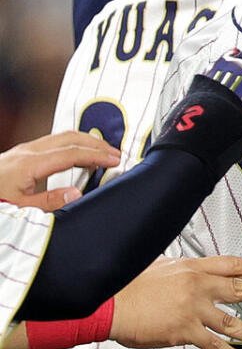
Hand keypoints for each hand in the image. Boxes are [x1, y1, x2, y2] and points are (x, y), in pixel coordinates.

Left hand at [0, 132, 119, 209]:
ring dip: (84, 143)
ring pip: (60, 137)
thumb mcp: (18, 210)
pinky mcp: (18, 155)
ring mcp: (21, 151)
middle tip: (115, 154)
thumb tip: (76, 192)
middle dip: (95, 144)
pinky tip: (76, 158)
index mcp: (29, 164)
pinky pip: (51, 143)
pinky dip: (71, 146)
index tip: (116, 161)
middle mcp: (26, 152)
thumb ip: (49, 201)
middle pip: (69, 138)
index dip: (97, 156)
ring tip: (101, 153)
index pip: (72, 153)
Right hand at [111, 256, 241, 348]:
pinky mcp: (185, 332)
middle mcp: (198, 286)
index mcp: (194, 267)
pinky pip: (215, 345)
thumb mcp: (162, 267)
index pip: (233, 265)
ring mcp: (193, 310)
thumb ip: (184, 270)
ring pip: (233, 321)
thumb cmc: (130, 285)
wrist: (110, 304)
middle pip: (241, 288)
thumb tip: (195, 271)